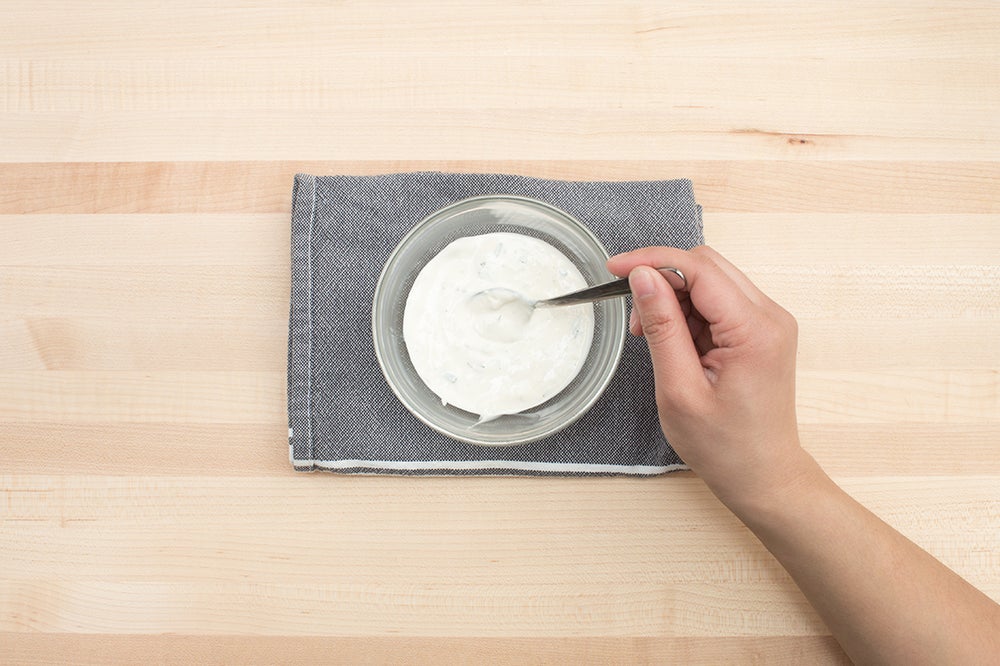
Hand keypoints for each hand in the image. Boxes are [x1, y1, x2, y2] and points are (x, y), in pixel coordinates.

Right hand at [607, 246, 813, 510]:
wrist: (763, 476)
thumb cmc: (724, 446)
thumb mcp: (679, 389)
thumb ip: (662, 327)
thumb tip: (642, 277)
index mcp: (754, 330)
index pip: (699, 269)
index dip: (653, 261)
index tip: (615, 269)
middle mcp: (770, 317)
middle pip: (707, 266)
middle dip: (662, 279)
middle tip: (634, 317)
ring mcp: (769, 322)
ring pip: (711, 280)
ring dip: (674, 297)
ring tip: (651, 336)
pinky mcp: (761, 331)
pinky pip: (719, 301)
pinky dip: (689, 312)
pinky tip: (674, 341)